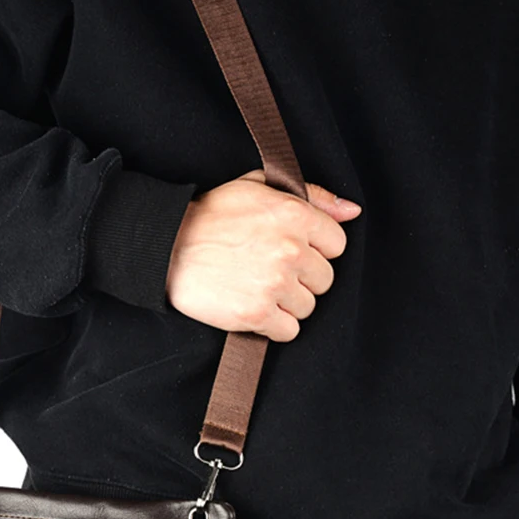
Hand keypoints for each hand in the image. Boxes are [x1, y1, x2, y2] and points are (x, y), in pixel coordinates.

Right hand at [165, 168, 361, 339]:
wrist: (166, 248)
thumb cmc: (210, 217)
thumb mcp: (258, 188)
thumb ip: (311, 196)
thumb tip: (351, 212)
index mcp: (294, 215)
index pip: (337, 245)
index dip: (314, 250)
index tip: (291, 251)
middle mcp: (290, 250)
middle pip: (324, 280)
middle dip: (301, 279)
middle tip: (270, 272)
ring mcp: (275, 284)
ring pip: (307, 307)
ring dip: (287, 304)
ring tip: (259, 289)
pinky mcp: (257, 313)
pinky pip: (289, 331)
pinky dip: (274, 326)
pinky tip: (255, 308)